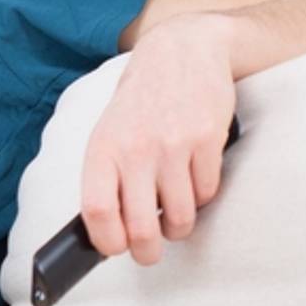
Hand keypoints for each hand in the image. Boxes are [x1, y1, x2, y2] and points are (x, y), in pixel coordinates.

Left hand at [80, 13, 237, 264]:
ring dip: (180, 226)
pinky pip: (207, 194)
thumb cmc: (140, 101)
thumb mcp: (109, 132)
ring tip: (175, 213)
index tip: (116, 249)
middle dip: (147, 252)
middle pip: (141, 227)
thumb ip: (107, 175)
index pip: (97, 211)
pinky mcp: (207, 141)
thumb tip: (108, 229)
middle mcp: (135, 149)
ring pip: (181, 217)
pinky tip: (194, 177)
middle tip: (150, 253)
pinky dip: (202, 197)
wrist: (180, 52)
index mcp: (103, 149)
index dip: (107, 241)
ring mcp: (173, 146)